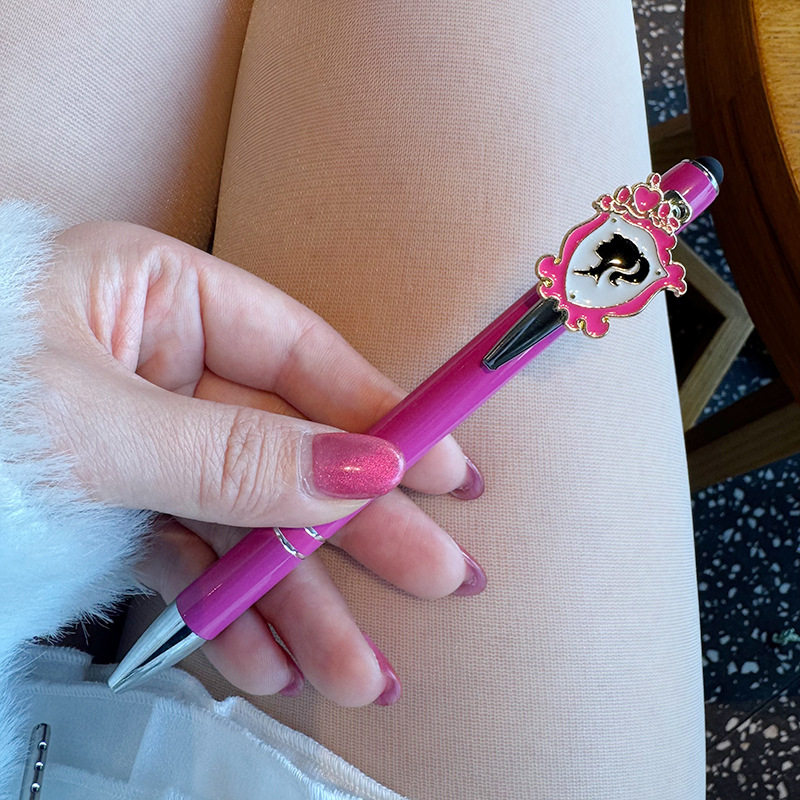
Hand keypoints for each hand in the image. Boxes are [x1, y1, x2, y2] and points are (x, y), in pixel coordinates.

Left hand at [35, 221, 484, 704]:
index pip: (302, 354)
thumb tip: (368, 469)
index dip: (382, 414)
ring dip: (300, 599)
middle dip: (362, 525)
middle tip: (441, 579)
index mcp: (157, 297)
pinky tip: (270, 663)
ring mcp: (141, 442)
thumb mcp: (93, 426)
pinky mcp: (115, 507)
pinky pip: (188, 557)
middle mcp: (159, 365)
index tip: (448, 471)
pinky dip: (225, 614)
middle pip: (290, 448)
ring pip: (245, 519)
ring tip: (359, 670)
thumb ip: (232, 453)